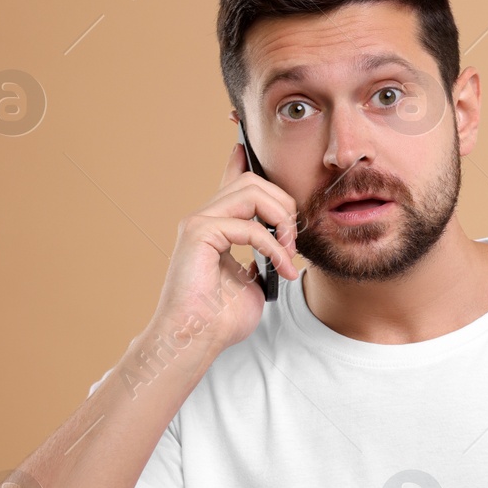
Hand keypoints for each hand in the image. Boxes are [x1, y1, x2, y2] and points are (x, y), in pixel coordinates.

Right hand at [147, 142, 301, 354]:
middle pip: (254, 180)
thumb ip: (262, 258)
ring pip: (251, 191)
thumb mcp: (251, 281)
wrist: (194, 340)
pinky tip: (280, 268)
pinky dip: (272, 247)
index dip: (245, 159)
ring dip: (281, 218)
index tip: (254, 147)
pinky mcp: (198, 234)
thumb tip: (280, 250)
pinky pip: (248, 225)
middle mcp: (204, 218)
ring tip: (288, 251)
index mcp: (216, 226)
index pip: (233, 181)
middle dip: (285, 203)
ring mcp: (199, 223)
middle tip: (293, 240)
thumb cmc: (219, 319)